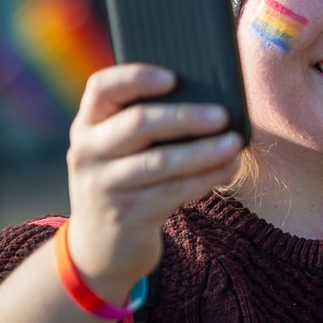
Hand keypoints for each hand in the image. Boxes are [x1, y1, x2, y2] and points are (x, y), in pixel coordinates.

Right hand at [65, 63, 242, 298]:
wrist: (102, 245)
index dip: (136, 77)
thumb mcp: (122, 149)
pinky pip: (173, 191)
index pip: (102, 87)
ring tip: (234, 143)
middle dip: (184, 117)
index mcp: (88, 123)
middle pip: (137, 123)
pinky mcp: (125, 215)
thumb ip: (149, 124)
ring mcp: (103, 185)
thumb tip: (211, 101)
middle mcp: (88, 151)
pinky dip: (205, 177)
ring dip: (203, 151)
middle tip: (222, 115)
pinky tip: (228, 167)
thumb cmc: (127, 178)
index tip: (173, 77)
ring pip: (159, 162)